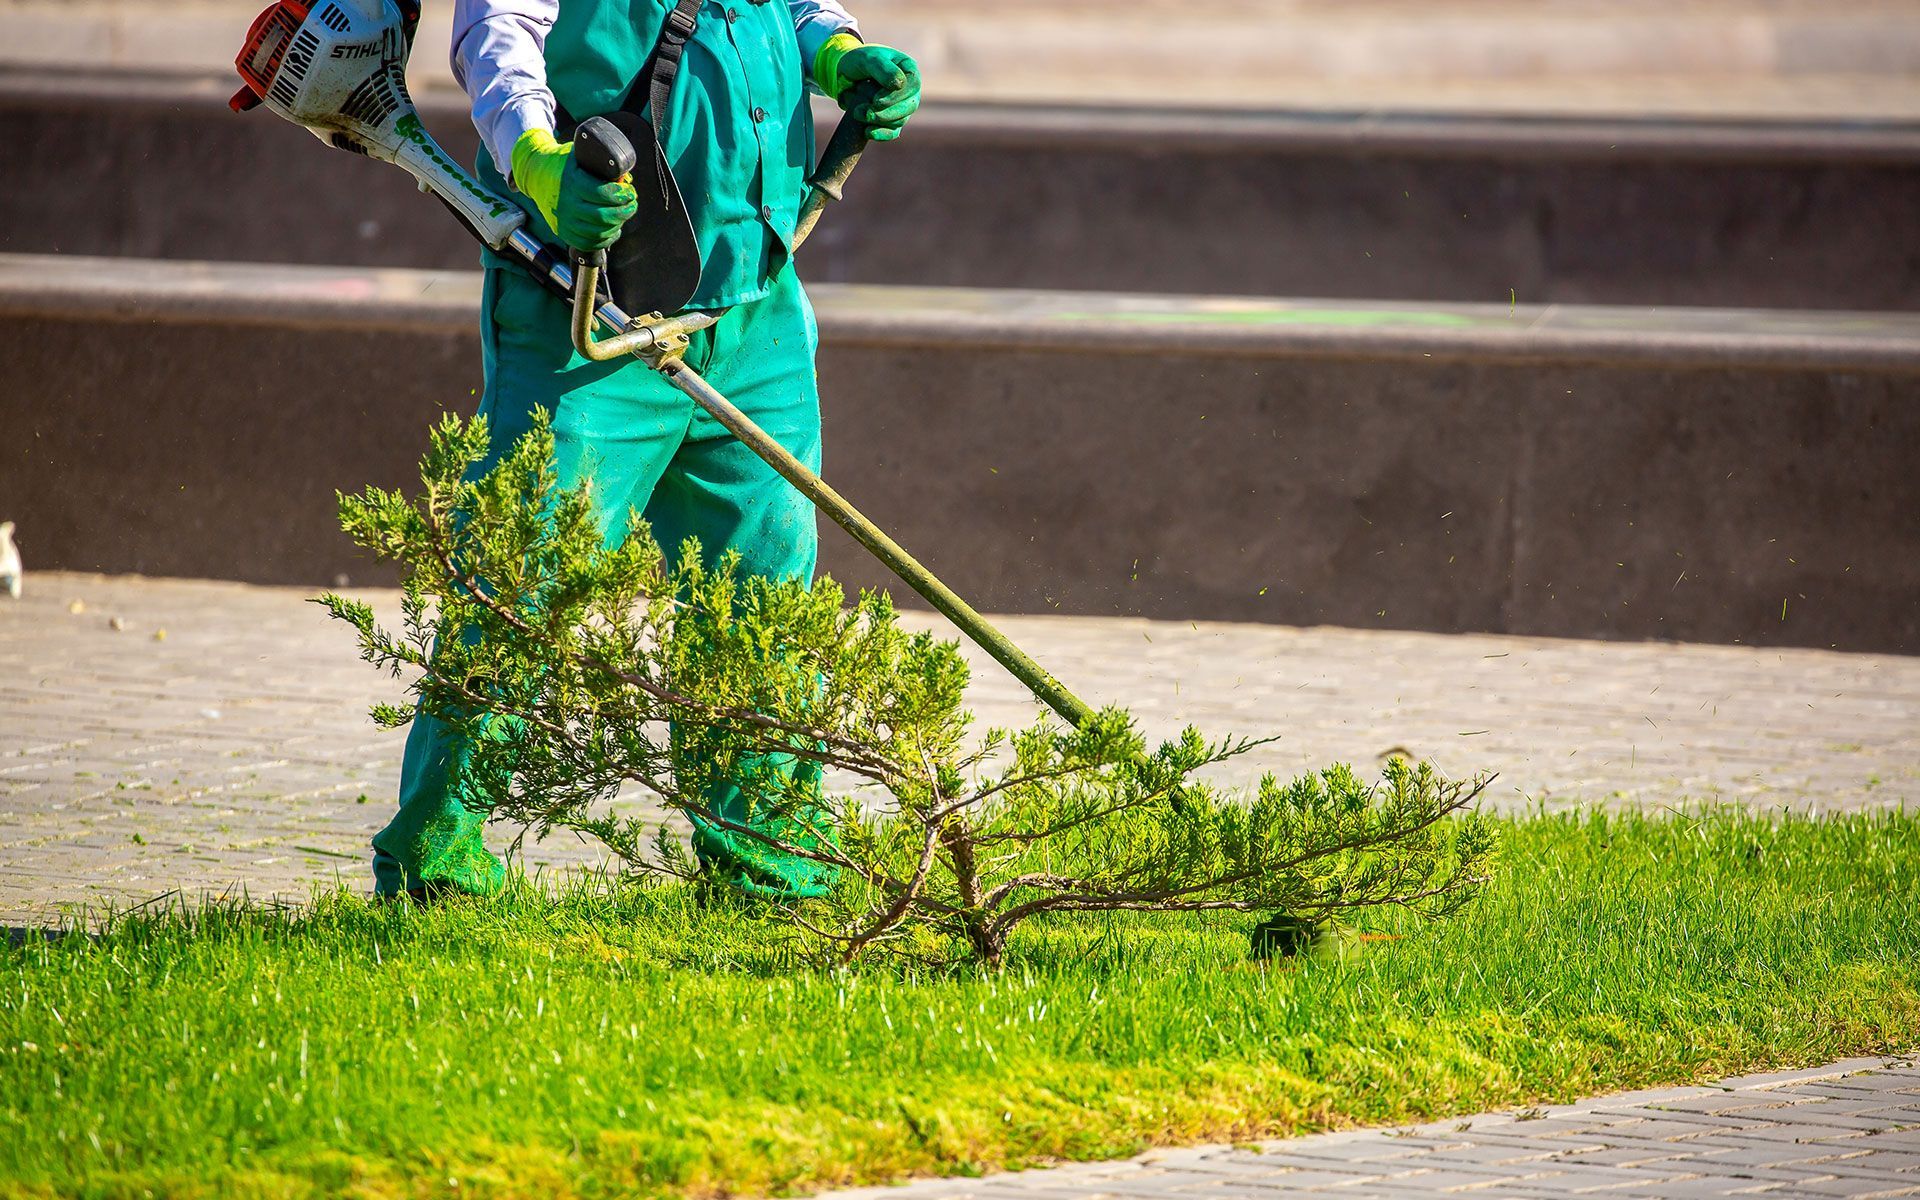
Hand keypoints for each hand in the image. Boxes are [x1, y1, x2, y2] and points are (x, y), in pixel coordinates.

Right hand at [510, 128, 637, 251]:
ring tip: (623, 215)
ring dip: (616, 225)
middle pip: (602, 216)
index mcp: (571, 181)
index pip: (602, 193)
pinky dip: (605, 239)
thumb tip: (625, 180)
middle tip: (631, 205)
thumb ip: (602, 166)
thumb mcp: (579, 156)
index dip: (621, 195)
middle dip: (623, 212)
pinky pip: (588, 243)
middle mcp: (566, 203)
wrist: (535, 175)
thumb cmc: (561, 164)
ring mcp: (563, 220)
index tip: (630, 192)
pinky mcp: (562, 232)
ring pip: (598, 232)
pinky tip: (612, 229)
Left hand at [816, 36, 920, 141]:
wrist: (844, 74)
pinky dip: (881, 134)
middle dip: (887, 112)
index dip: (896, 96)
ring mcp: (902, 106)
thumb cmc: (858, 61)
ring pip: (900, 120)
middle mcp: (908, 89)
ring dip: (879, 121)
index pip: (912, 85)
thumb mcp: (869, 59)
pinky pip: (892, 132)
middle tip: (865, 112)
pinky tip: (867, 132)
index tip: (876, 100)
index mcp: (908, 70)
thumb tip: (900, 85)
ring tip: (857, 113)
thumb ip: (884, 70)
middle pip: (909, 106)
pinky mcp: (891, 121)